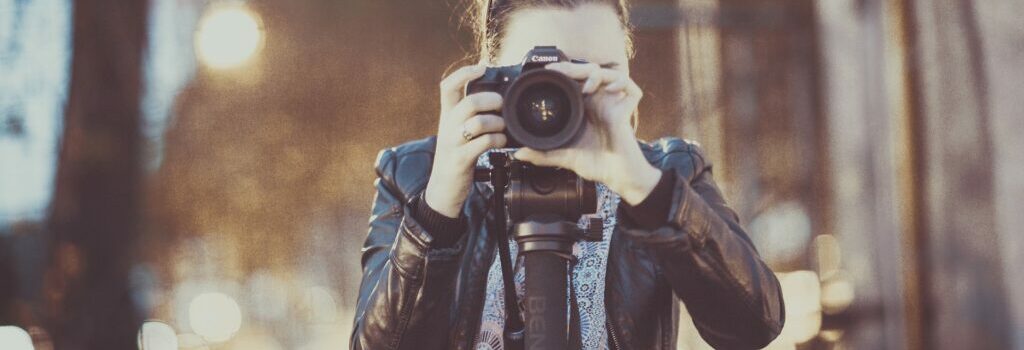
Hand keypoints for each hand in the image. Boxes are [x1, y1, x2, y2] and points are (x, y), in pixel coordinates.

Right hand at [424, 64, 507, 217]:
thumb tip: (497, 97)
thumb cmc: (456, 156)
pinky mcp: (460, 160)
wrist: (442, 189)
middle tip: (502, 106)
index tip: (482, 68)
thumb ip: (471, 115)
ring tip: (503, 128)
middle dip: (491, 101)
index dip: (464, 73)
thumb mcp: (458, 131)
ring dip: (497, 123)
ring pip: (477, 123)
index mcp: (447, 115)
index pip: (448, 86)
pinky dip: (497, 141)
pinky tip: (501, 143)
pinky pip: (482, 144)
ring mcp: (452, 143)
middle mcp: (447, 126)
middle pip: (469, 102)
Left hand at [513, 61, 660, 204]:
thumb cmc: (596, 164)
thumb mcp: (564, 156)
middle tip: (561, 71)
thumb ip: (542, 154)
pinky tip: (609, 90)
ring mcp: (613, 104)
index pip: (575, 80)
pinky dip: (621, 83)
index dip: (564, 71)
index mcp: (584, 107)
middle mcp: (599, 102)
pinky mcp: (627, 110)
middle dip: (575, 67)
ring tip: (586, 87)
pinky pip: (630, 88)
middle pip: (590, 72)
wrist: (616, 176)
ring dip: (596, 74)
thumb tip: (518, 154)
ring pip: (609, 74)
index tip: (548, 70)